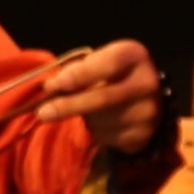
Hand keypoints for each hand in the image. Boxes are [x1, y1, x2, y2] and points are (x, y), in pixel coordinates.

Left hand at [35, 39, 164, 157]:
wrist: (150, 100)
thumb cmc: (115, 75)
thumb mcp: (101, 62)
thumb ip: (79, 70)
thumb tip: (52, 88)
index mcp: (134, 56)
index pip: (107, 64)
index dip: (80, 75)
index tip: (53, 85)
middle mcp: (147, 83)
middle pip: (102, 98)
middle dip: (68, 106)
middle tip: (43, 113)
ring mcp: (147, 113)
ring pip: (100, 120)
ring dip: (83, 118)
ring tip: (85, 109)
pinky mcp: (142, 136)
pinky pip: (105, 137)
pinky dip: (94, 131)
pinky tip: (100, 121)